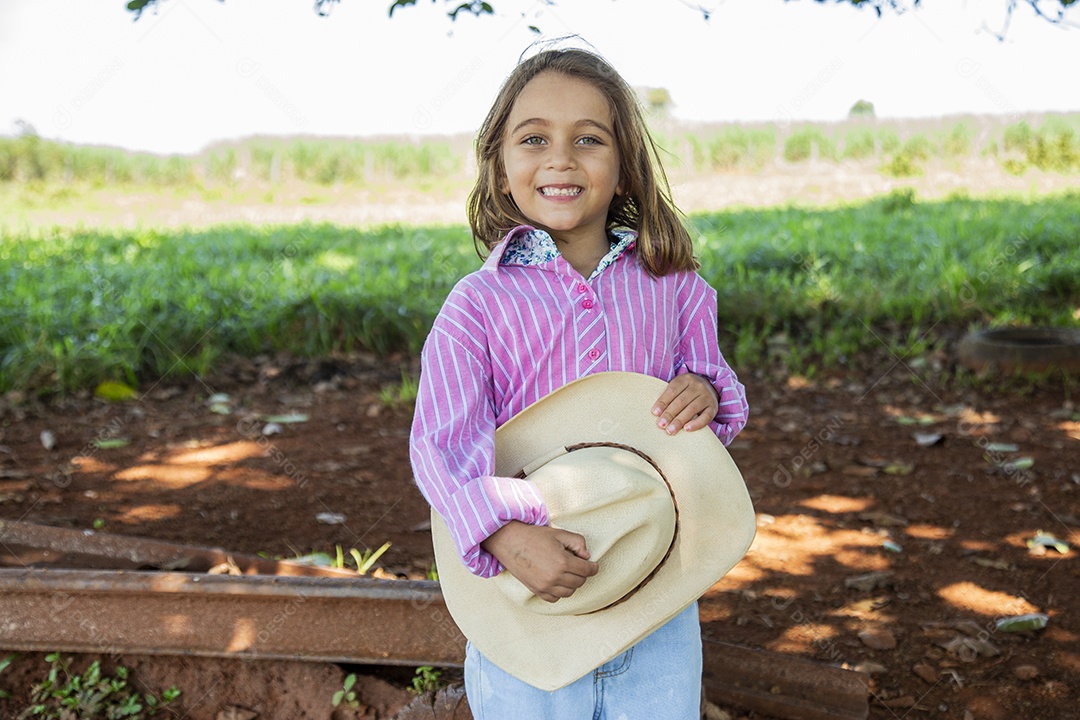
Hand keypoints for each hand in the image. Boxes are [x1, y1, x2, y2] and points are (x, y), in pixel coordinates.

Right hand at [480, 521, 598, 602]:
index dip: (593, 567)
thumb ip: (578, 542)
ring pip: (569, 592)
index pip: (587, 570)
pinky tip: (557, 581)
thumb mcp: (559, 533)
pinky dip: (560, 592)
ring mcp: (545, 586)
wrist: (510, 542)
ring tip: (567, 572)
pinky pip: (555, 598)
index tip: (593, 565)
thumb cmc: (534, 536)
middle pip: (580, 582)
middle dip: (583, 574)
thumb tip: (586, 556)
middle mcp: (555, 577)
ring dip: (572, 583)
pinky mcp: (536, 591)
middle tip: (578, 565)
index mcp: (562, 562)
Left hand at [652, 373, 718, 434]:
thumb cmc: (688, 390)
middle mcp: (698, 386)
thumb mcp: (679, 387)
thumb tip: (656, 413)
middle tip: (661, 425)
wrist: (710, 388)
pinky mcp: (713, 407)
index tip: (655, 413)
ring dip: (679, 421)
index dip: (663, 402)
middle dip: (669, 414)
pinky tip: (687, 429)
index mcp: (686, 379)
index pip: (672, 390)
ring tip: (670, 430)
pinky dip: (696, 424)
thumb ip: (669, 396)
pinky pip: (705, 417)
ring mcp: (707, 396)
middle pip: (681, 401)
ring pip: (692, 409)